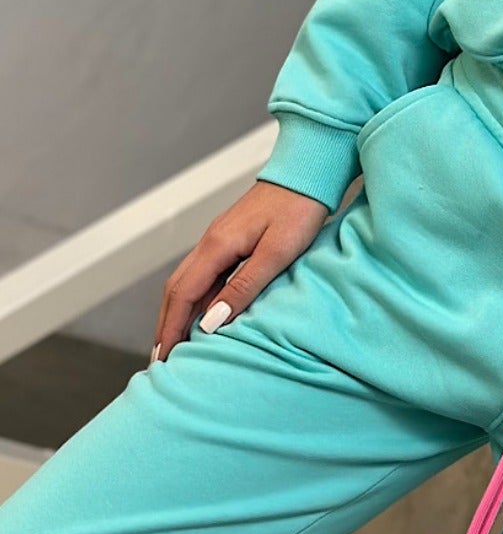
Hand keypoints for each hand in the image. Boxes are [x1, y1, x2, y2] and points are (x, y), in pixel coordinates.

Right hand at [151, 179, 330, 362]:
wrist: (308, 173)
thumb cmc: (298, 209)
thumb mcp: (276, 253)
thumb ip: (244, 286)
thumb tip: (211, 321)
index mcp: (217, 246)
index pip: (182, 295)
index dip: (170, 329)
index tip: (163, 360)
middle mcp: (210, 242)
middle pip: (176, 290)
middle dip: (166, 326)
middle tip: (162, 360)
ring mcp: (218, 239)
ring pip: (187, 282)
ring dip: (178, 314)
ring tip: (177, 344)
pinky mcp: (230, 239)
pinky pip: (204, 275)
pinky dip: (196, 299)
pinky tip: (202, 315)